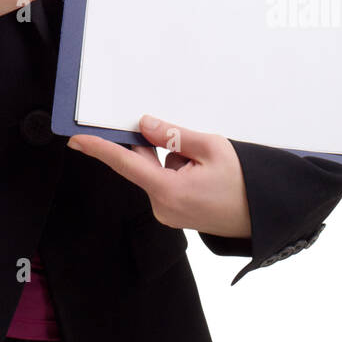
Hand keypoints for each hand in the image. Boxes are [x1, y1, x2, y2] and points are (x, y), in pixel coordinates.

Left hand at [67, 114, 251, 238]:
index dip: (99, 149)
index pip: (125, 164)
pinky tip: (201, 171)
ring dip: (170, 160)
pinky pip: (165, 184)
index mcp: (169, 191)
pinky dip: (175, 171)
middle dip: (154, 146)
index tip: (77, 139)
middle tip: (177, 137)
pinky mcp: (175, 214)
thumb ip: (174, 135)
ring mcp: (169, 214)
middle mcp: (163, 207)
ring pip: (156, 173)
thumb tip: (144, 125)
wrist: (265, 215)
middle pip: (142, 165)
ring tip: (203, 162)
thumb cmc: (244, 183)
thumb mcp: (211, 148)